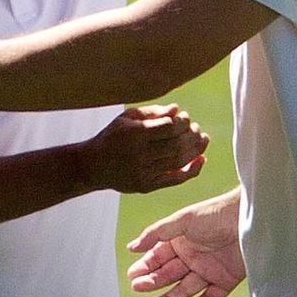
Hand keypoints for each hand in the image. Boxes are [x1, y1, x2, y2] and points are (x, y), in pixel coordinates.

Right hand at [80, 105, 208, 194]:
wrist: (93, 165)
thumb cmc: (113, 136)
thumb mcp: (127, 118)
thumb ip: (153, 112)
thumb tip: (177, 110)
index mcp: (134, 134)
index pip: (169, 127)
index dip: (183, 121)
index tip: (185, 117)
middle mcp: (139, 154)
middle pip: (177, 145)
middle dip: (192, 135)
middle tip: (197, 129)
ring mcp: (143, 172)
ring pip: (178, 162)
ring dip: (196, 150)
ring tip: (203, 140)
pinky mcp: (146, 186)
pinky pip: (175, 180)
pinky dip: (192, 171)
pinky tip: (201, 160)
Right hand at [126, 187, 244, 296]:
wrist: (249, 219)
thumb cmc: (216, 214)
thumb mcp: (182, 220)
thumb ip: (156, 233)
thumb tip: (132, 247)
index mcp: (181, 241)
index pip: (158, 257)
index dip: (145, 267)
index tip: (132, 276)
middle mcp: (193, 256)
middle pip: (168, 274)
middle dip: (152, 283)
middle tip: (137, 289)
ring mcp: (209, 270)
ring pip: (184, 289)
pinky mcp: (225, 281)